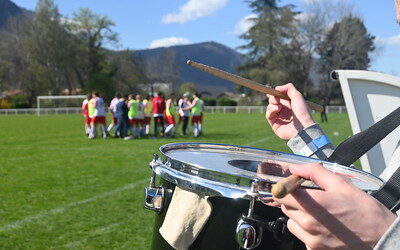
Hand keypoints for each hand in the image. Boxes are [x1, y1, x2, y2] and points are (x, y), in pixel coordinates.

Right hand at [266, 83, 314, 139]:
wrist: (302, 127)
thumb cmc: (302, 112)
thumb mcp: (297, 96)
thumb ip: (289, 88)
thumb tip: (276, 88)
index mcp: (290, 106)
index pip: (280, 99)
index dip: (275, 95)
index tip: (270, 91)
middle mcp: (284, 112)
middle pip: (273, 102)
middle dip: (273, 99)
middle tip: (276, 99)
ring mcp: (279, 119)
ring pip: (269, 108)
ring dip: (272, 104)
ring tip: (279, 106)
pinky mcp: (275, 125)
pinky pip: (268, 115)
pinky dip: (271, 110)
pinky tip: (277, 109)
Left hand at [273, 163, 396, 249]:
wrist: (381, 237)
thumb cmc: (364, 211)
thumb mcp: (341, 184)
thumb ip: (314, 172)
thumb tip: (295, 167)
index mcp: (314, 203)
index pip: (281, 193)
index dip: (283, 187)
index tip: (290, 185)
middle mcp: (309, 222)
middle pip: (285, 206)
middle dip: (293, 199)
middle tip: (310, 197)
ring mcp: (310, 238)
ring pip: (290, 221)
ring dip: (297, 215)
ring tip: (316, 212)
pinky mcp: (314, 248)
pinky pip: (299, 235)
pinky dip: (304, 229)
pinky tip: (320, 225)